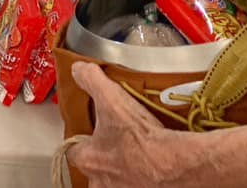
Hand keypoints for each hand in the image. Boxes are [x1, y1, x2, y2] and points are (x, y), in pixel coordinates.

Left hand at [67, 63, 203, 186]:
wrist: (173, 164)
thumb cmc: (140, 139)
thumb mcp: (111, 99)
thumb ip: (91, 80)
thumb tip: (79, 70)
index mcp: (88, 160)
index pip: (73, 150)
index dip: (81, 138)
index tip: (88, 132)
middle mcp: (101, 182)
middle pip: (94, 170)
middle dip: (103, 158)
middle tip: (117, 144)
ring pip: (114, 182)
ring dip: (122, 170)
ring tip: (136, 153)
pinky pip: (137, 186)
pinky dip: (142, 178)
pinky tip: (152, 164)